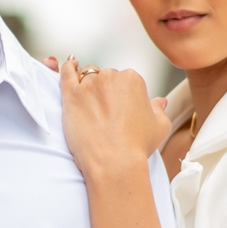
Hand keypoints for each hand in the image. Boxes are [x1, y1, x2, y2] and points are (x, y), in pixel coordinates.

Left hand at [59, 59, 170, 183]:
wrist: (115, 162)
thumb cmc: (138, 146)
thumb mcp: (160, 126)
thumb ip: (159, 109)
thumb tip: (160, 102)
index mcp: (132, 79)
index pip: (124, 80)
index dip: (122, 96)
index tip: (121, 111)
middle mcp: (110, 77)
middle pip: (105, 77)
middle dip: (105, 91)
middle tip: (105, 114)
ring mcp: (89, 85)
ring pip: (86, 78)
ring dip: (88, 87)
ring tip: (88, 106)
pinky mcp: (71, 95)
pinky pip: (66, 74)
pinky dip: (67, 68)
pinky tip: (70, 65)